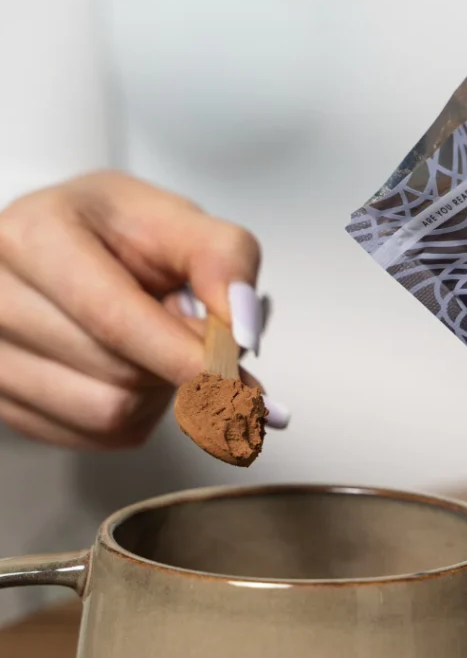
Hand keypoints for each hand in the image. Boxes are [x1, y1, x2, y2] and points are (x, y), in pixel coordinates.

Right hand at [0, 171, 287, 449]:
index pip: (118, 322)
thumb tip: (242, 331)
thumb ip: (224, 260)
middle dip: (181, 367)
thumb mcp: (179, 221)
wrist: (67, 249)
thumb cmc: (119, 234)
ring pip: (108, 415)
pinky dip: (138, 413)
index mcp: (34, 237)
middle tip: (195, 335)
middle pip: (120, 376)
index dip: (193, 362)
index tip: (252, 391)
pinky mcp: (6, 403)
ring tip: (155, 348)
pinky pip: (99, 436)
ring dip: (158, 394)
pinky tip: (130, 371)